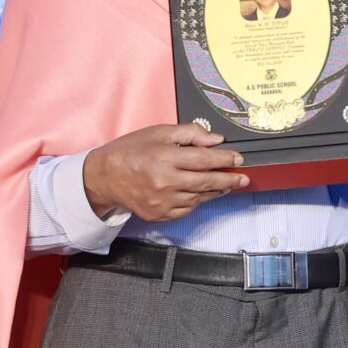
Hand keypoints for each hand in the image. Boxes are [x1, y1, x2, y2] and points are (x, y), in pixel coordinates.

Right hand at [81, 123, 243, 223]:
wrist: (104, 177)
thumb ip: (189, 133)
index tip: (238, 159)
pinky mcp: (160, 214)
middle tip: (243, 177)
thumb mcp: (158, 133)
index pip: (204, 159)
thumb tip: (215, 139)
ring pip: (199, 197)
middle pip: (207, 181)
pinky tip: (201, 193)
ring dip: (216, 190)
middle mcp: (165, 181)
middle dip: (229, 179)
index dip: (225, 159)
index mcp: (165, 157)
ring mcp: (163, 201)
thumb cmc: (130, 152)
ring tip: (225, 184)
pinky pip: (187, 209)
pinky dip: (197, 200)